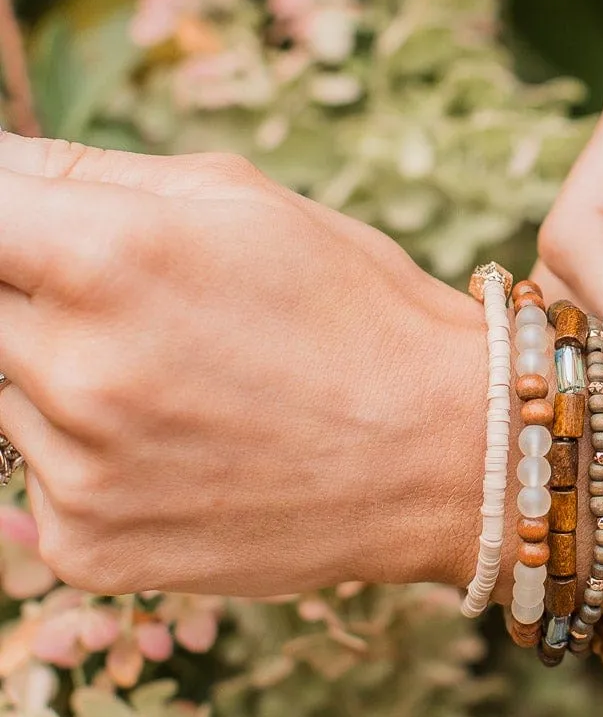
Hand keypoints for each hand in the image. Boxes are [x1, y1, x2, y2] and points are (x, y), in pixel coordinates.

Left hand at [0, 135, 484, 595]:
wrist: (443, 456)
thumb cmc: (349, 307)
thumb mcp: (236, 197)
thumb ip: (83, 171)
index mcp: (103, 254)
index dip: (2, 218)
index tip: (26, 232)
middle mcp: (74, 366)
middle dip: (30, 293)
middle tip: (126, 307)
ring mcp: (75, 467)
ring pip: (0, 391)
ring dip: (56, 376)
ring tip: (172, 382)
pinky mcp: (84, 545)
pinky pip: (35, 479)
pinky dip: (87, 458)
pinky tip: (176, 449)